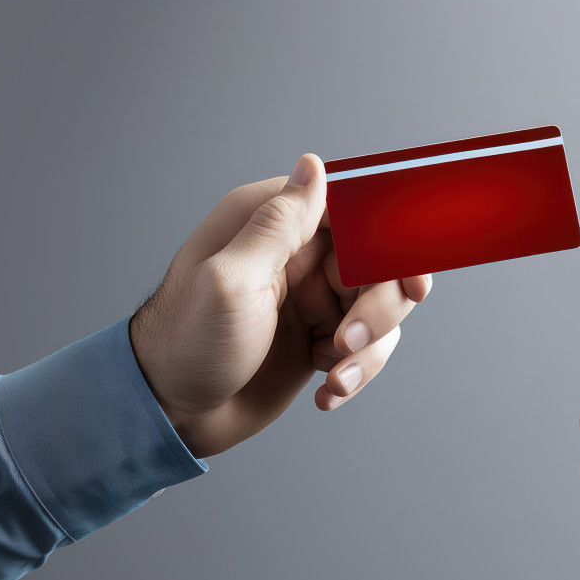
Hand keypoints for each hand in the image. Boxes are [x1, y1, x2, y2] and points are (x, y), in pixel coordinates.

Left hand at [130, 154, 430, 457]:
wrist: (172, 414)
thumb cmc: (186, 345)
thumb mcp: (231, 280)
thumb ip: (278, 225)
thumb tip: (314, 165)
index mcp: (272, 223)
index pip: (353, 208)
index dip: (390, 238)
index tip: (407, 278)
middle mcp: (299, 253)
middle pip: (380, 262)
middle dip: (379, 307)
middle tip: (348, 340)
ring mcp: (313, 297)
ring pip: (383, 306)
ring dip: (369, 347)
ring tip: (333, 375)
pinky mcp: (321, 336)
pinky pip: (368, 344)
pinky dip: (357, 370)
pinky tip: (327, 390)